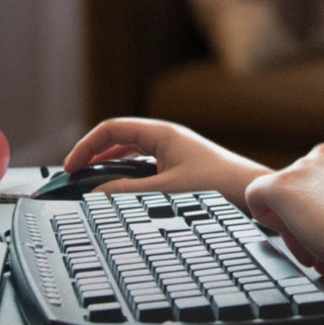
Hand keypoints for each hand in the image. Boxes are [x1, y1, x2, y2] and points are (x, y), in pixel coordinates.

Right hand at [63, 118, 270, 204]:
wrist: (253, 194)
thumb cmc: (218, 186)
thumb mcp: (165, 191)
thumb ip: (127, 193)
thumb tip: (94, 194)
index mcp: (161, 133)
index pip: (112, 129)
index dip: (86, 146)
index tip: (70, 168)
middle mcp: (166, 139)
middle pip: (119, 140)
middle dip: (94, 157)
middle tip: (75, 179)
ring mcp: (174, 153)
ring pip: (131, 155)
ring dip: (110, 169)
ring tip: (92, 187)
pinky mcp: (181, 169)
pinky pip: (145, 168)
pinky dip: (128, 178)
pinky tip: (121, 195)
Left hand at [244, 143, 323, 274]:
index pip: (321, 180)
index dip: (322, 207)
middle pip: (300, 188)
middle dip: (306, 217)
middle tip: (318, 244)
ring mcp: (301, 168)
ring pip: (282, 196)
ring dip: (292, 222)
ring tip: (309, 247)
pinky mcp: (281, 185)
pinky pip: (255, 194)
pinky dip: (262, 213)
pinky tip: (281, 230)